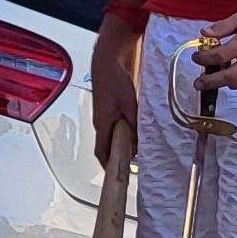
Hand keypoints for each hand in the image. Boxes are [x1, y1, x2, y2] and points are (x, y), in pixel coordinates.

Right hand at [90, 27, 138, 159]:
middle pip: (106, 146)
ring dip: (120, 144)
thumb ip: (133, 126)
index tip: (116, 177)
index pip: (101, 153)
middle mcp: (99, 122)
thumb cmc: (115, 81)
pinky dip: (121, 132)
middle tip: (131, 165)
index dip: (107, 167)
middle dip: (116, 157)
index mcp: (102, 125)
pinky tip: (133, 130)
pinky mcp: (106, 107)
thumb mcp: (129, 105)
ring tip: (135, 150)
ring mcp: (102, 114)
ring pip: (110, 135)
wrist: (106, 60)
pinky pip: (112, 125)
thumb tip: (137, 145)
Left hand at [187, 8, 236, 91]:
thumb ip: (221, 27)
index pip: (219, 56)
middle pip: (228, 78)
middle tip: (198, 83)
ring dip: (223, 81)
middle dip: (210, 82)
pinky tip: (232, 74)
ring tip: (216, 74)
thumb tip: (203, 34)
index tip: (196, 57)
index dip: (204, 59)